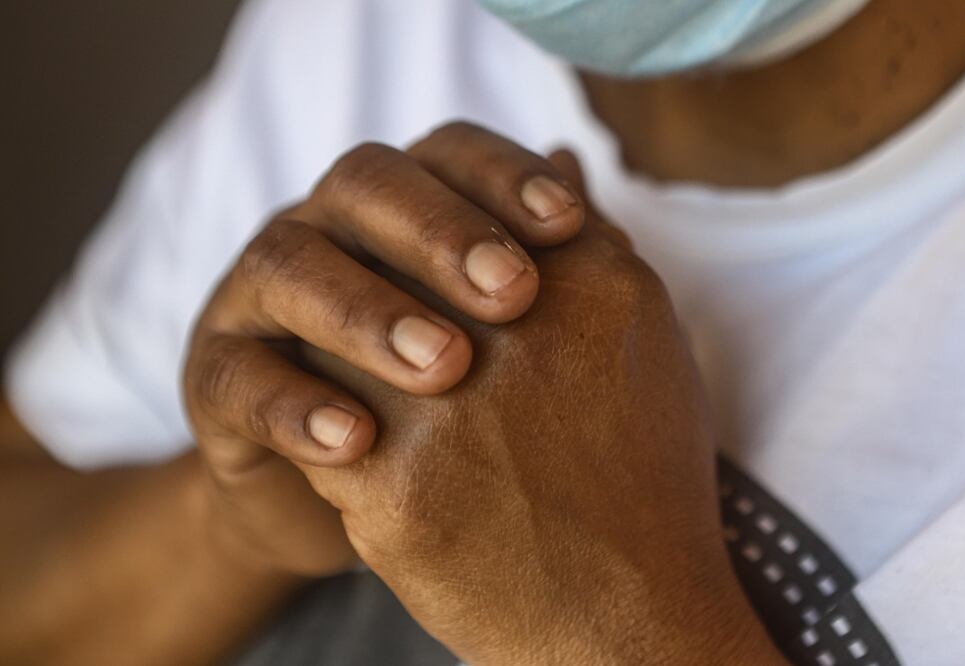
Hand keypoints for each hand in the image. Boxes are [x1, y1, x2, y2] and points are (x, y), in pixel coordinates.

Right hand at [182, 123, 585, 575]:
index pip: (445, 152)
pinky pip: (236, 377)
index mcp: (400, 209)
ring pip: (289, 265)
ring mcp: (257, 297)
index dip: (504, 175)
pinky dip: (294, 407)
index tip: (570, 224)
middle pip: (365, 185)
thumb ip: (537, 263)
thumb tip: (582, 176)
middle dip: (440, 231)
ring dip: (368, 312)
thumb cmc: (445, 405)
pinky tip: (357, 442)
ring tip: (445, 369)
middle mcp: (325, 230)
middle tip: (512, 294)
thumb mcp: (504, 340)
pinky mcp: (213, 376)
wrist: (348, 500)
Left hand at [298, 154, 780, 662]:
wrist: (627, 622)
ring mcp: (454, 407)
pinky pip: (317, 416)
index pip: (470, 200)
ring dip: (340, 357)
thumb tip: (558, 157)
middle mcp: (523, 333)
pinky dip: (323, 430)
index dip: (437, 240)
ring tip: (371, 399)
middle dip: (382, 291)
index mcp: (592, 283)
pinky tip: (357, 459)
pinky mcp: (395, 484)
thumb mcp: (646, 340)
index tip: (442, 287)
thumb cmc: (641, 482)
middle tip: (402, 347)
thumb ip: (595, 242)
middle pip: (396, 258)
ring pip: (340, 329)